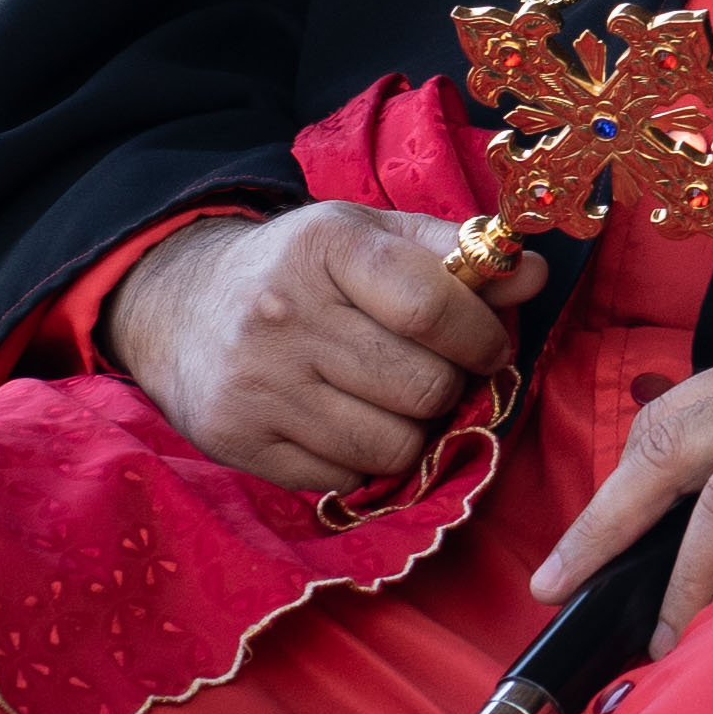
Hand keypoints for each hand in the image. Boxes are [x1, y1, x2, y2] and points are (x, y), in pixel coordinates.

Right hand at [106, 201, 546, 495]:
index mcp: (325, 247)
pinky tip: (344, 422)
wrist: (179, 308)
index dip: (482, 336)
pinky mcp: (239, 440)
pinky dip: (362, 459)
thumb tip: (533, 273)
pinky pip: (345, 477)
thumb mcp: (369, 236)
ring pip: (392, 444)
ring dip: (413, 431)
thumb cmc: (300, 270)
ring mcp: (257, 383)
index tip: (490, 346)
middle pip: (421, 386)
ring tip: (392, 400)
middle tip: (436, 375)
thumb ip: (456, 252)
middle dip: (449, 388)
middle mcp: (283, 315)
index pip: (431, 307)